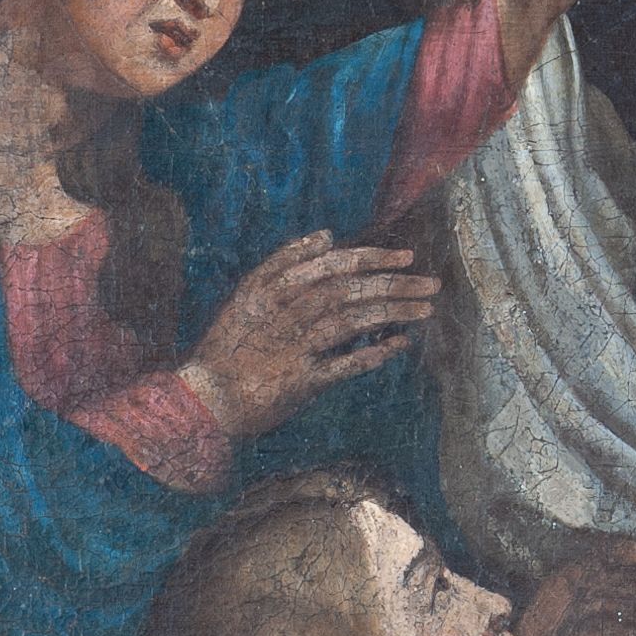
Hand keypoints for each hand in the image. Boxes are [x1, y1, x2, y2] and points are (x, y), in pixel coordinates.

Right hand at [185, 231, 441, 440]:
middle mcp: (282, 315)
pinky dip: (373, 354)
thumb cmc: (230, 346)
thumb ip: (284, 262)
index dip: (371, 259)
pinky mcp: (299, 383)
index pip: (330, 266)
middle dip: (392, 284)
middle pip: (347, 291)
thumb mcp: (247, 295)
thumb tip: (327, 235)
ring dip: (391, 313)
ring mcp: (291, 349)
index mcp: (269, 290)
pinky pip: (344, 366)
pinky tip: (400, 344)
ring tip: (425, 309)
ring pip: (350, 322)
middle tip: (430, 283)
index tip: (406, 258)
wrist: (205, 400)